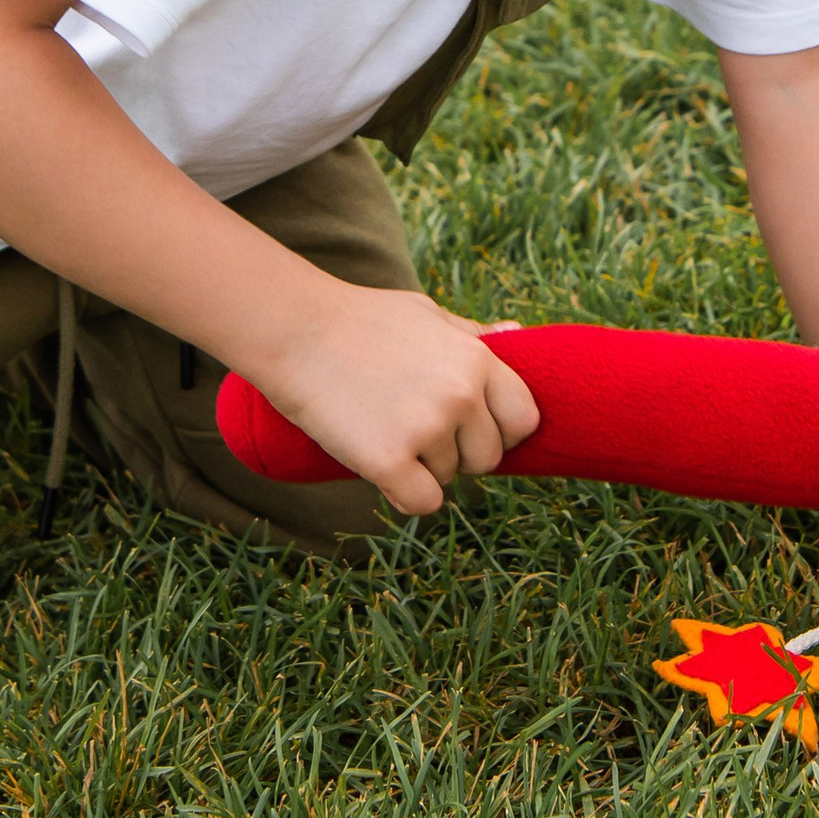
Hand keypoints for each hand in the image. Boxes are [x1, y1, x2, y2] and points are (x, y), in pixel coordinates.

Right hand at [260, 285, 539, 516]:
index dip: (498, 430)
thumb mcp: (426, 314)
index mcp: (477, 359)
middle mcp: (461, 395)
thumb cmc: (359, 319)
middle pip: (487, 458)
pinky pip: (422, 503)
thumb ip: (471, 335)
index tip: (468, 429)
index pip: (523, 419)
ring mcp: (427, 428)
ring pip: (449, 481)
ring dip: (422, 469)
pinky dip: (402, 494)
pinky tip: (380, 467)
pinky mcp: (390, 459)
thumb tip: (516, 337)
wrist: (295, 330)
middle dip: (458, 454)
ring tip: (383, 431)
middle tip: (415, 432)